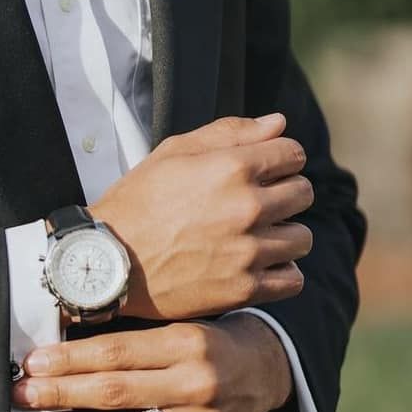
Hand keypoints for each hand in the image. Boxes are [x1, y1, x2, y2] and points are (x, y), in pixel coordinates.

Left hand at [10, 315, 291, 411]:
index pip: (115, 352)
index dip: (69, 359)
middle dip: (61, 394)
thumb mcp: (176, 325)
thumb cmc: (205, 343)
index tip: (33, 362)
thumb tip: (62, 349)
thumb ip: (131, 339)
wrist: (265, 370)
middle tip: (24, 394)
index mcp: (185, 342)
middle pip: (116, 393)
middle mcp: (197, 384)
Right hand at [89, 113, 313, 320]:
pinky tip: (257, 264)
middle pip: (303, 192)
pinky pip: (293, 279)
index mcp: (232, 167)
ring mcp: (248, 250)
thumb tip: (279, 123)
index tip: (264, 171)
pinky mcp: (244, 288)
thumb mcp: (174, 152)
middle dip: (284, 193)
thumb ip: (230, 133)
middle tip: (256, 204)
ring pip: (302, 238)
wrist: (108, 259)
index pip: (293, 154)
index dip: (279, 159)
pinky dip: (281, 272)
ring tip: (255, 236)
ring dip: (284, 234)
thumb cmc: (138, 201)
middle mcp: (247, 206)